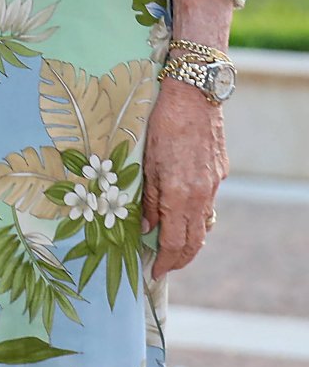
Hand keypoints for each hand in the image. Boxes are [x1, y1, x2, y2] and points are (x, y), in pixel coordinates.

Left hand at [143, 76, 227, 278]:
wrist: (193, 93)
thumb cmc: (161, 124)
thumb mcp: (146, 162)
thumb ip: (149, 198)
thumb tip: (148, 227)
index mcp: (180, 195)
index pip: (174, 243)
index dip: (165, 262)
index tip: (155, 273)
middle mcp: (202, 194)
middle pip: (195, 241)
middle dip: (180, 259)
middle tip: (165, 267)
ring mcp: (214, 183)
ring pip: (204, 223)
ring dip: (190, 239)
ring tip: (173, 246)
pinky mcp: (220, 171)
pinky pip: (209, 202)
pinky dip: (197, 215)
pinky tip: (183, 213)